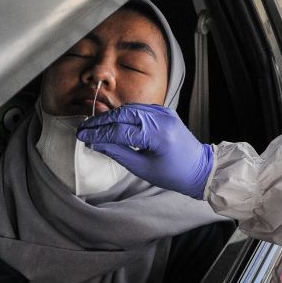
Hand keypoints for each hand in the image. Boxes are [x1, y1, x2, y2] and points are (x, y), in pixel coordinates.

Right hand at [77, 103, 213, 198]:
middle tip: (83, 129)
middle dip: (101, 121)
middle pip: (124, 114)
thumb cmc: (173, 174)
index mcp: (159, 136)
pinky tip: (110, 121)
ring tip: (93, 125)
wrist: (199, 168)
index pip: (121, 130)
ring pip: (130, 108)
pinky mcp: (164, 111)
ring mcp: (164, 112)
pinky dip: (123, 114)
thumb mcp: (142, 168)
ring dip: (110, 116)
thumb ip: (118, 152)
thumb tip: (95, 142)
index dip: (99, 133)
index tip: (83, 136)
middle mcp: (162, 119)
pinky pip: (139, 108)